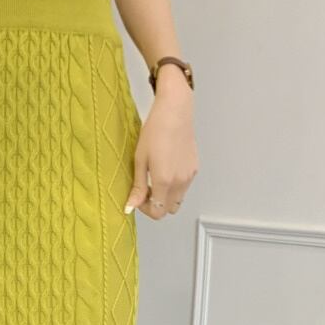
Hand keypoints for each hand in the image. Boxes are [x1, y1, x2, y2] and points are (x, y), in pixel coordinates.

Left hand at [124, 67, 197, 219]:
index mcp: (164, 181)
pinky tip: (166, 169)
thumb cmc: (155, 131)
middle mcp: (179, 182)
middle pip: (169, 209)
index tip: (139, 198)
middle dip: (156, 205)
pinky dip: (175, 186)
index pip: (157, 212)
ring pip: (178, 200)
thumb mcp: (140, 160)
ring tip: (155, 178)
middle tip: (146, 190)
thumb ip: (137, 187)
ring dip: (166, 197)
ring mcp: (189, 176)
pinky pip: (184, 187)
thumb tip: (130, 207)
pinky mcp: (194, 169)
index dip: (146, 210)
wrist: (175, 112)